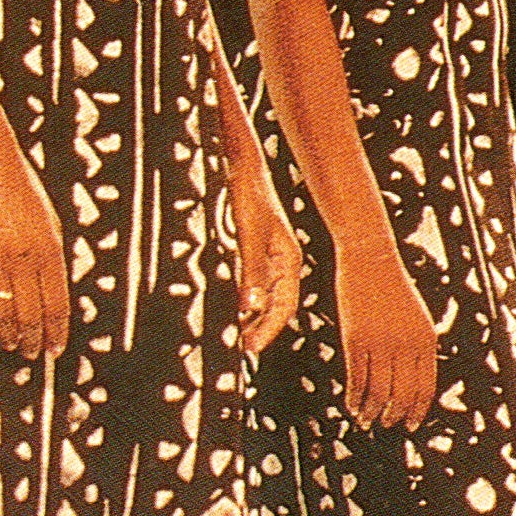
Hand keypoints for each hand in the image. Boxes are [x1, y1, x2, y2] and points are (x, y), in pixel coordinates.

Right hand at [0, 133, 69, 358]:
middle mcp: (23, 257)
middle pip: (30, 314)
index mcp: (49, 250)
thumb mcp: (49, 222)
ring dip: (8, 335)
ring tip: (12, 346)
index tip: (56, 349)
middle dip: (33, 340)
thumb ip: (51, 259)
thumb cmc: (22, 190)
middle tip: (33, 354)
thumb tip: (50, 298)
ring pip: (2, 310)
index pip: (56, 305)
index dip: (57, 332)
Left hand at [227, 152, 301, 355]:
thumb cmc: (249, 196)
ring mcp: (267, 257)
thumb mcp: (249, 234)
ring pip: (262, 295)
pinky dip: (241, 298)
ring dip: (250, 316)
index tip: (252, 348)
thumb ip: (251, 270)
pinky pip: (250, 282)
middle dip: (259, 328)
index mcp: (288, 261)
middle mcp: (281, 263)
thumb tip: (249, 308)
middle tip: (240, 348)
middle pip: (274, 305)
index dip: (269, 329)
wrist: (242, 167)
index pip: (284, 306)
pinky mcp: (252, 250)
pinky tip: (227, 306)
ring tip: (233, 334)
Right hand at [335, 238, 439, 429]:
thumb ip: (418, 348)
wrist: (370, 258)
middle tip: (385, 424)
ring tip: (365, 419)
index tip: (409, 425)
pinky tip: (351, 404)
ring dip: (371, 411)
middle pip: (401, 395)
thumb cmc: (392, 288)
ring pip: (377, 391)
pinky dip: (353, 396)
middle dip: (393, 415)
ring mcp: (379, 342)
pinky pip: (356, 377)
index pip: (425, 388)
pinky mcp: (355, 338)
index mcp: (426, 340)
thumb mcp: (417, 317)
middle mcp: (406, 344)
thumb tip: (412, 384)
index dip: (416, 411)